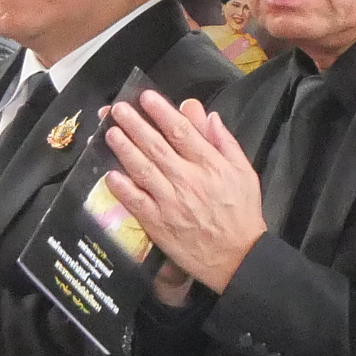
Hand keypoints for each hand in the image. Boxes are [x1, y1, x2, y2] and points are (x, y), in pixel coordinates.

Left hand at [98, 92, 265, 293]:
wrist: (238, 257)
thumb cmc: (242, 214)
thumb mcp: (244, 172)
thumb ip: (225, 142)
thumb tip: (207, 116)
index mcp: (209, 165)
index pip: (181, 131)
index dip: (161, 112)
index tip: (146, 98)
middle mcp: (188, 180)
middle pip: (156, 146)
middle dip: (135, 124)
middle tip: (118, 109)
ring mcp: (171, 203)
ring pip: (142, 170)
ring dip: (124, 150)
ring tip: (110, 133)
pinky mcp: (159, 224)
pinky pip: (136, 202)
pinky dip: (122, 188)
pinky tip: (110, 174)